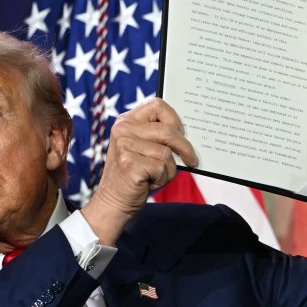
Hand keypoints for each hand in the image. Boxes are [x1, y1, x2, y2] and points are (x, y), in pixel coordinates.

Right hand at [82, 98, 198, 244]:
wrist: (114, 202)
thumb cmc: (137, 175)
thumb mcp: (147, 149)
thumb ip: (161, 137)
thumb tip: (190, 134)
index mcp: (127, 120)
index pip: (158, 105)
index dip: (175, 119)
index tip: (183, 134)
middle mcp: (123, 129)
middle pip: (167, 130)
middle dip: (184, 147)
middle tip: (192, 159)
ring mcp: (124, 145)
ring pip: (166, 152)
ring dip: (169, 169)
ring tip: (156, 176)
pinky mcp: (128, 163)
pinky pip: (161, 168)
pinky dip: (161, 179)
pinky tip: (148, 183)